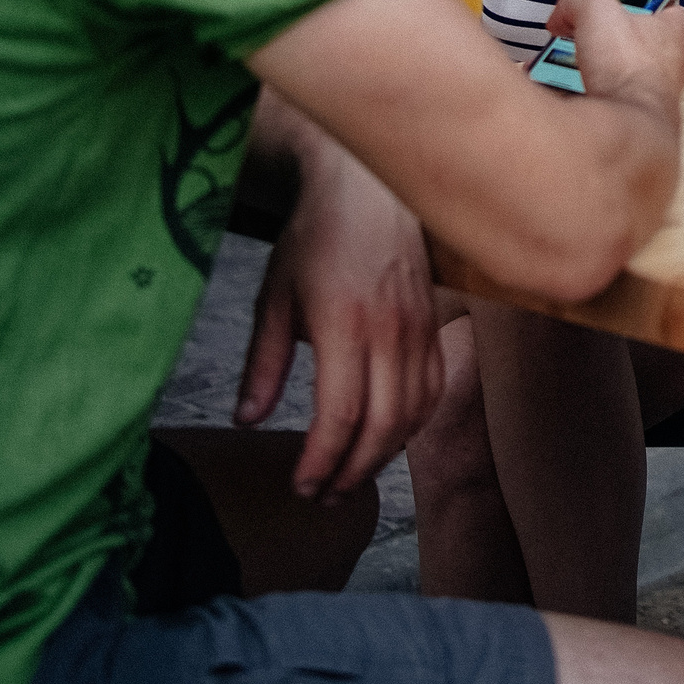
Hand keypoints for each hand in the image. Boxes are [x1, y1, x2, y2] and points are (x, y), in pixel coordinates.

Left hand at [238, 133, 442, 500]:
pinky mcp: (434, 323)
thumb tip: (249, 419)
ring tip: (352, 475)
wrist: (368, 189)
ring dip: (384, 453)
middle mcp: (391, 330)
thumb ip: (263, 362)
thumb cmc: (315, 238)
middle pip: (385, 423)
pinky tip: (387, 437)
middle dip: (355, 469)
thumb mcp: (273, 296)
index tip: (302, 484)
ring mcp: (420, 327)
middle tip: (325, 494)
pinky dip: (413, 423)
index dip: (323, 459)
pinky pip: (433, 387)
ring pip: (415, 410)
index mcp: (345, 323)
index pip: (342, 412)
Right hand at [551, 0, 683, 114]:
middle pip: (641, 48)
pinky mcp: (632, 121)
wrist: (626, 124)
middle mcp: (667, 68)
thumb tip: (561, 15)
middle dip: (612, 45)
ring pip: (622, 80)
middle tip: (584, 41)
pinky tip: (563, 96)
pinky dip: (585, 100)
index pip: (672, 13)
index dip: (650, 8)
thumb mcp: (597, 11)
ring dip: (596, 74)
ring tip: (565, 70)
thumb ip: (578, 3)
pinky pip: (606, 106)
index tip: (628, 8)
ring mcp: (651, 97)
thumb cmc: (627, 63)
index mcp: (669, 34)